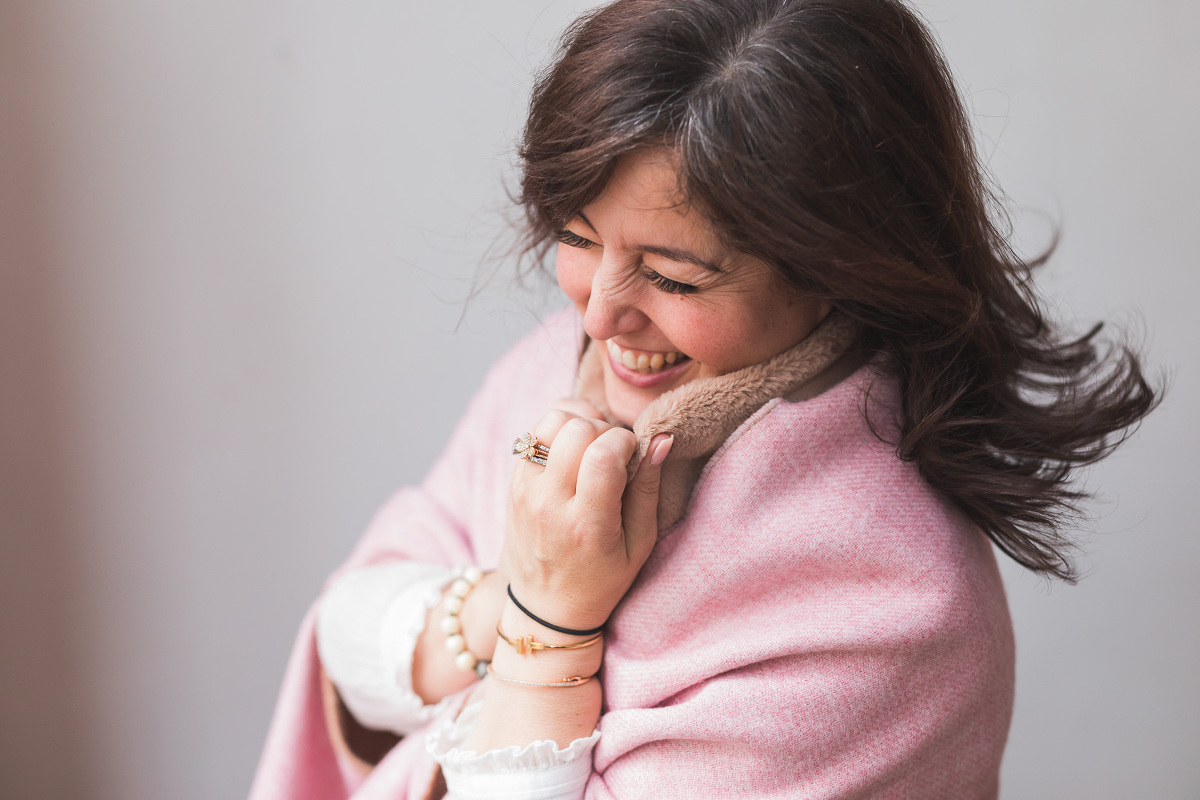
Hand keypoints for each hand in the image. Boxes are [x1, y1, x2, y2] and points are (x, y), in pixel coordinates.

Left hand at [501, 399, 672, 632]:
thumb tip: (660, 439)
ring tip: (594, 447)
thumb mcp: (639, 544)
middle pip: (577, 429)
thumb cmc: (601, 580)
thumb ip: (648, 488)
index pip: (603, 454)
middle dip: (605, 429)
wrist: (544, 607)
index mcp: (585, 525)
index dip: (626, 441)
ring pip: (552, 421)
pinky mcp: (513, 482)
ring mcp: (525, 490)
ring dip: (580, 423)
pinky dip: (560, 432)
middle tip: (615, 453)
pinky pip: (535, 433)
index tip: (634, 456)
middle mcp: (548, 504)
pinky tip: (574, 454)